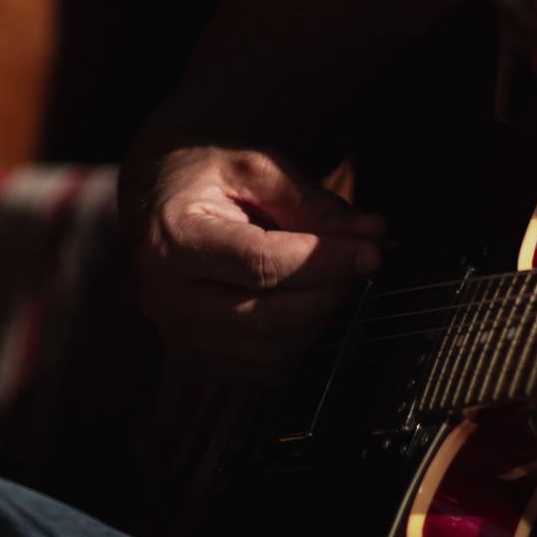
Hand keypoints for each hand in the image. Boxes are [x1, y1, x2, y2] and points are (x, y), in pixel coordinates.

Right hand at [128, 143, 386, 380]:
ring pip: (271, 351)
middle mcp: (164, 298)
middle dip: (331, 290)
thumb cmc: (212, 176)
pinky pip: (264, 369)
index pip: (260, 264)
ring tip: (336, 274)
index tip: (373, 249)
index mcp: (173, 240)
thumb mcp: (260, 168)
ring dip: (321, 316)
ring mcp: (177, 337)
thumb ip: (314, 202)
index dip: (324, 261)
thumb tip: (372, 232)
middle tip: (366, 258)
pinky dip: (301, 339)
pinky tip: (308, 299)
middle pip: (267, 316)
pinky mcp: (196, 361)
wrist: (162, 198)